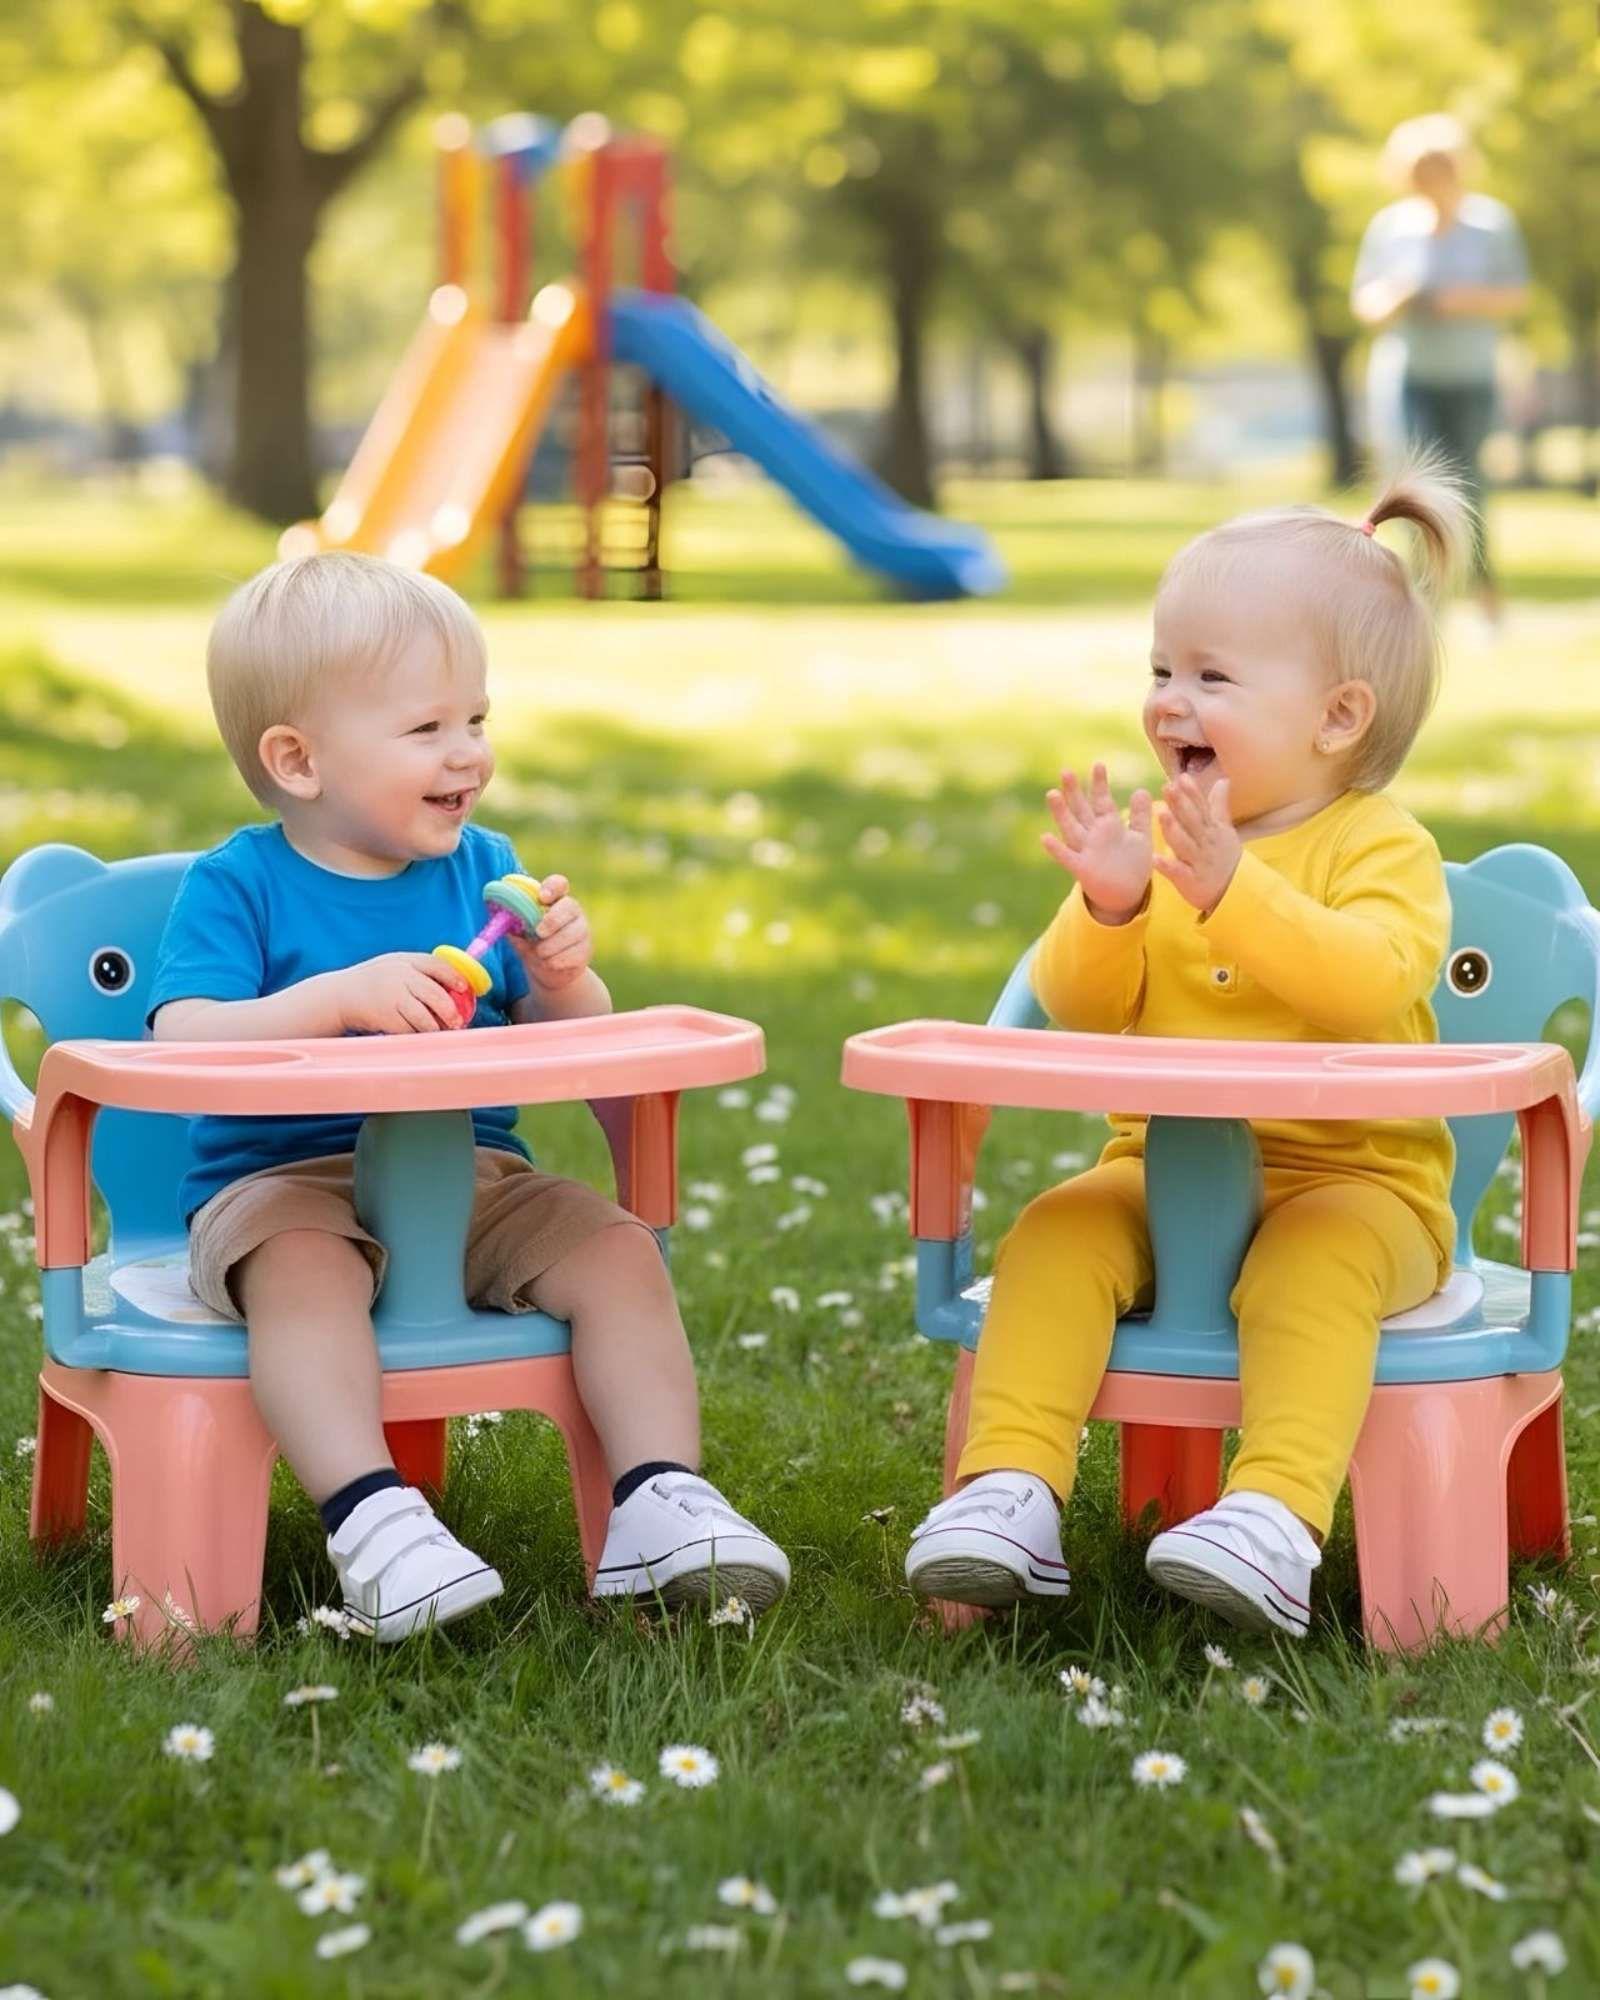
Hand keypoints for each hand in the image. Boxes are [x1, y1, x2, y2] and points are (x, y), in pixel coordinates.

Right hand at [334, 953, 466, 1034]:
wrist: (338, 996)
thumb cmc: (370, 983)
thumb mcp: (391, 966)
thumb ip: (416, 971)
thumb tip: (452, 984)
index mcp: (404, 961)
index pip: (436, 965)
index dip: (454, 977)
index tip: (464, 988)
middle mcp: (399, 976)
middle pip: (435, 994)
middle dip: (450, 1010)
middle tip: (459, 1021)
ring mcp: (392, 996)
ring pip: (425, 1017)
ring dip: (437, 1027)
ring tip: (441, 1032)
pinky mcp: (386, 1017)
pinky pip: (410, 1030)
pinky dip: (418, 1035)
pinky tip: (421, 1036)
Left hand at [510, 874, 593, 990]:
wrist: (548, 971)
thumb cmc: (531, 944)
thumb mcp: (519, 933)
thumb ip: (511, 923)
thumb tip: (500, 915)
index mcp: (554, 900)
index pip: (558, 884)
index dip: (552, 887)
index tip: (542, 897)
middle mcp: (572, 910)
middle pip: (569, 908)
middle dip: (552, 921)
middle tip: (538, 933)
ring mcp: (582, 929)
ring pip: (569, 935)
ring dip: (548, 948)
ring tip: (539, 954)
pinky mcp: (586, 949)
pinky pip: (571, 955)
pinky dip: (555, 962)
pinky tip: (549, 963)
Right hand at [1042, 763, 1152, 922]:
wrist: (1126, 895)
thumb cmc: (1132, 865)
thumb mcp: (1141, 837)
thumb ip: (1141, 815)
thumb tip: (1141, 790)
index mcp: (1109, 825)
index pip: (1102, 800)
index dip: (1100, 784)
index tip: (1098, 764)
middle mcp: (1094, 834)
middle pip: (1082, 809)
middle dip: (1075, 791)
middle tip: (1066, 771)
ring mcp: (1086, 850)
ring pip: (1071, 828)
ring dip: (1061, 813)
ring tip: (1052, 794)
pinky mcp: (1082, 869)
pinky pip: (1067, 857)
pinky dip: (1057, 848)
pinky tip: (1045, 837)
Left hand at [1154, 774, 1240, 914]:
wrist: (1235, 892)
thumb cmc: (1224, 857)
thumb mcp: (1224, 830)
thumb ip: (1219, 805)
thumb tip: (1223, 780)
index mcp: (1212, 829)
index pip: (1202, 807)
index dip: (1192, 792)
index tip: (1181, 777)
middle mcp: (1206, 842)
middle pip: (1193, 821)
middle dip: (1181, 804)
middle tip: (1168, 788)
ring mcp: (1199, 861)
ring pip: (1185, 844)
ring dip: (1173, 829)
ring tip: (1161, 814)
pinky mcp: (1191, 880)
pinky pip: (1178, 872)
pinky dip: (1167, 866)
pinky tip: (1154, 858)